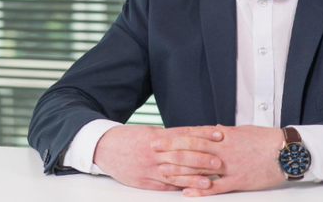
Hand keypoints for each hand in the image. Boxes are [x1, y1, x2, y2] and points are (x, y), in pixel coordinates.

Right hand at [93, 125, 223, 191]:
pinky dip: (178, 187)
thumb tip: (189, 139)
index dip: (202, 134)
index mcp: (156, 137)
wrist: (103, 147)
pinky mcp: (143, 181)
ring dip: (193, 178)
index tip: (218, 134)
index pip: (184, 134)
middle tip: (219, 161)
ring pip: (174, 174)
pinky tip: (190, 190)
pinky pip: (164, 185)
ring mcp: (148, 168)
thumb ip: (168, 137)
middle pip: (182, 155)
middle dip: (202, 159)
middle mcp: (153, 153)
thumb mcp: (148, 132)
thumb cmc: (128, 138)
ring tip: (208, 181)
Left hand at [151, 125, 285, 196]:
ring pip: (199, 167)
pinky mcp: (238, 181)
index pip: (194, 133)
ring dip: (180, 169)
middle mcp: (223, 149)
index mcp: (224, 135)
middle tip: (153, 148)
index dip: (176, 134)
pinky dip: (200, 190)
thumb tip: (211, 130)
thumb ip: (224, 133)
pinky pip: (216, 187)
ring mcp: (229, 166)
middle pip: (191, 147)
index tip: (160, 135)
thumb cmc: (265, 140)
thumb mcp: (242, 131)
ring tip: (162, 169)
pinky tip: (186, 192)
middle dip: (170, 148)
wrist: (286, 151)